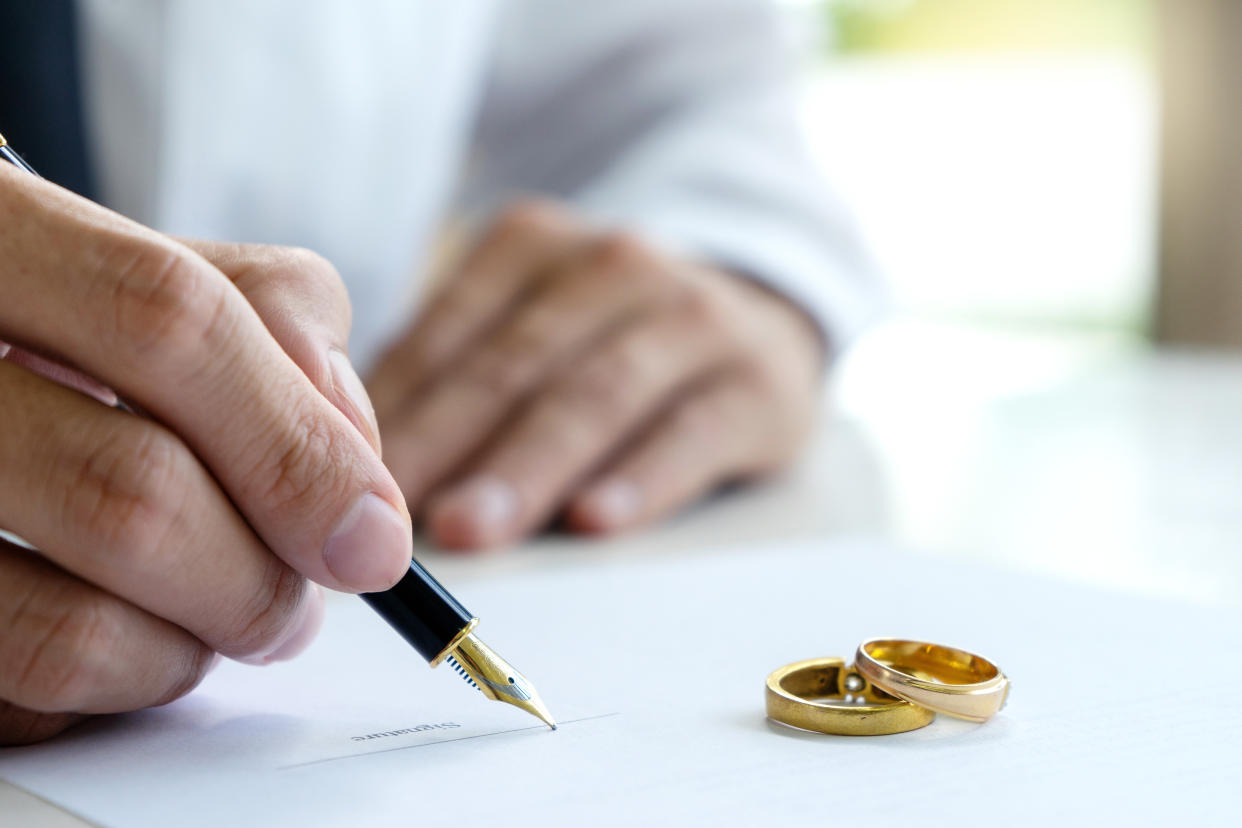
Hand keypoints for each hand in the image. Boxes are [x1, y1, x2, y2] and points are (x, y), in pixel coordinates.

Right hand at [0, 167, 412, 744]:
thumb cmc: (72, 323)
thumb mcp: (167, 274)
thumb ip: (279, 328)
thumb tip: (355, 483)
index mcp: (3, 234)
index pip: (169, 322)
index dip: (295, 443)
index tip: (376, 538)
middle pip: (136, 494)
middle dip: (261, 579)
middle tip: (299, 604)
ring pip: (79, 621)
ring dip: (198, 645)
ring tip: (219, 617)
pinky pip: (34, 683)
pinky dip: (123, 682)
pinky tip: (134, 634)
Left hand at [368, 200, 823, 549]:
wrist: (759, 315)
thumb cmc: (610, 339)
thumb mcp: (530, 326)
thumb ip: (454, 379)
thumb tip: (359, 470)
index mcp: (534, 247)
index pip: (448, 334)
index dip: (396, 414)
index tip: (342, 485)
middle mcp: (615, 265)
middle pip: (515, 365)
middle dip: (448, 444)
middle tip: (390, 518)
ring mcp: (694, 316)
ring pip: (597, 395)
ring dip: (528, 467)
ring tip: (472, 529)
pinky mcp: (760, 382)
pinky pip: (694, 431)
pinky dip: (642, 478)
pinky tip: (596, 521)